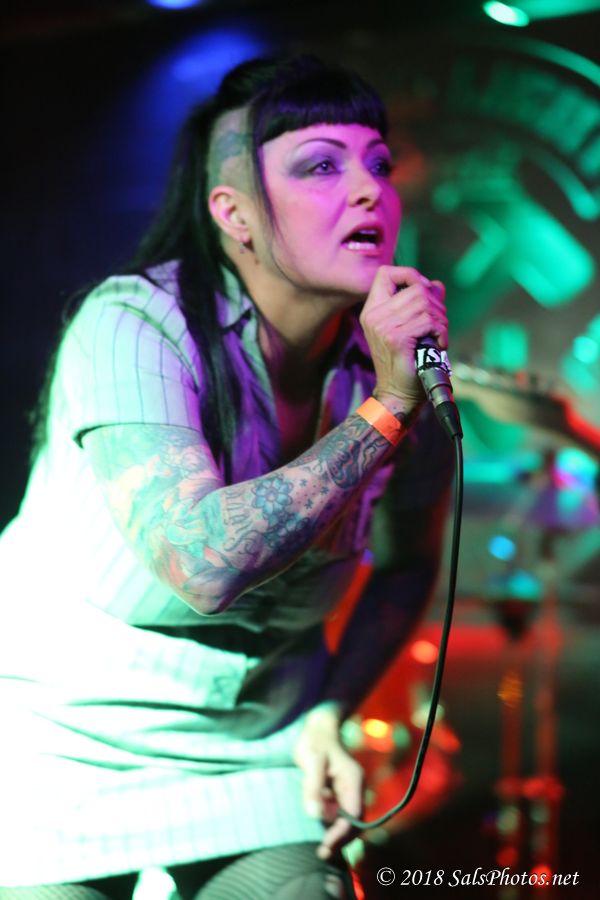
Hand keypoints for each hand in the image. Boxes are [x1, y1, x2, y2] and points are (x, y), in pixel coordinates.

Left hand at [294, 706, 363, 859]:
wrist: (317, 729)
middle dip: (341, 839)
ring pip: (349, 821)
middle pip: (355, 822)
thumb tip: (314, 815)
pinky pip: (341, 815)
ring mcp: (349, 791)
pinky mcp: (340, 793)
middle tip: (322, 852)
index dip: (343, 833)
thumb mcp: (312, 761)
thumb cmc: (314, 742)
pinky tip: (321, 832)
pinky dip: (333, 827)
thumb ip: (313, 787)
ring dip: (338, 835)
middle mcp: (355, 787)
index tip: (327, 844)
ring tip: (321, 848)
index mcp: (354, 780)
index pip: (355, 815)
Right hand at [359, 266, 446, 413]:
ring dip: (441, 319)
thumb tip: (436, 285)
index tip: (423, 292)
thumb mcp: (411, 328)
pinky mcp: (396, 338)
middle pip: (415, 287)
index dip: (409, 275)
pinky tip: (439, 344)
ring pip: (425, 303)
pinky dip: (441, 332)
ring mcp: (383, 326)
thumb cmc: (407, 362)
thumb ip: (422, 304)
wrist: (399, 394)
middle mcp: (374, 315)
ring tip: (438, 336)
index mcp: (373, 310)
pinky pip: (429, 321)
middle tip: (438, 324)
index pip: (386, 273)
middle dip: (436, 303)